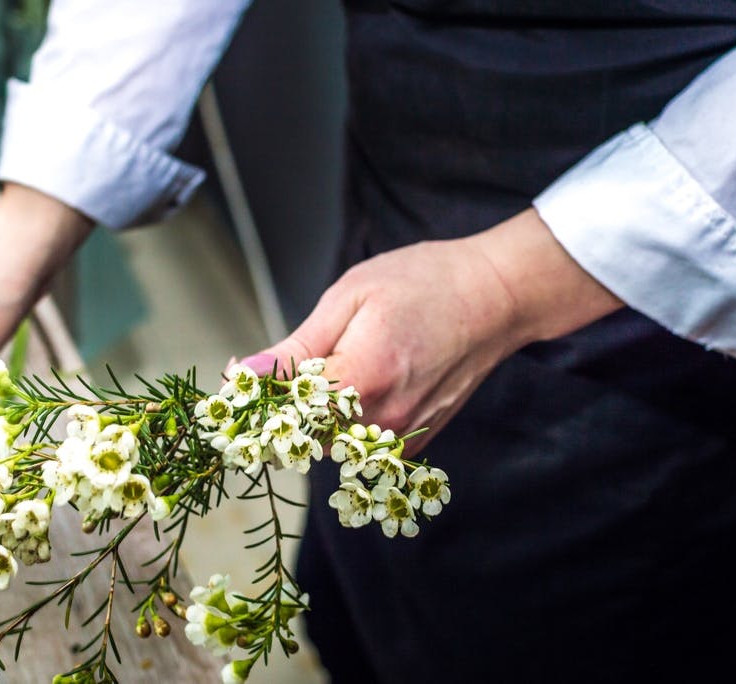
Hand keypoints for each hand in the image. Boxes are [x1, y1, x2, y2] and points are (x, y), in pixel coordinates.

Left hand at [237, 208, 622, 455]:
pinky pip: (361, 448)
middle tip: (280, 372)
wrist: (496, 296)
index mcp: (362, 379)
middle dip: (280, 411)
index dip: (253, 401)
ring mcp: (403, 436)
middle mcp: (383, 420)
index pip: (281, 415)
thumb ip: (295, 349)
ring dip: (314, 418)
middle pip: (302, 437)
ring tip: (329, 369)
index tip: (239, 382)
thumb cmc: (424, 284)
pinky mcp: (417, 443)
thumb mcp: (348, 299)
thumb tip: (242, 376)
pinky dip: (346, 425)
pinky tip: (355, 387)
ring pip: (330, 446)